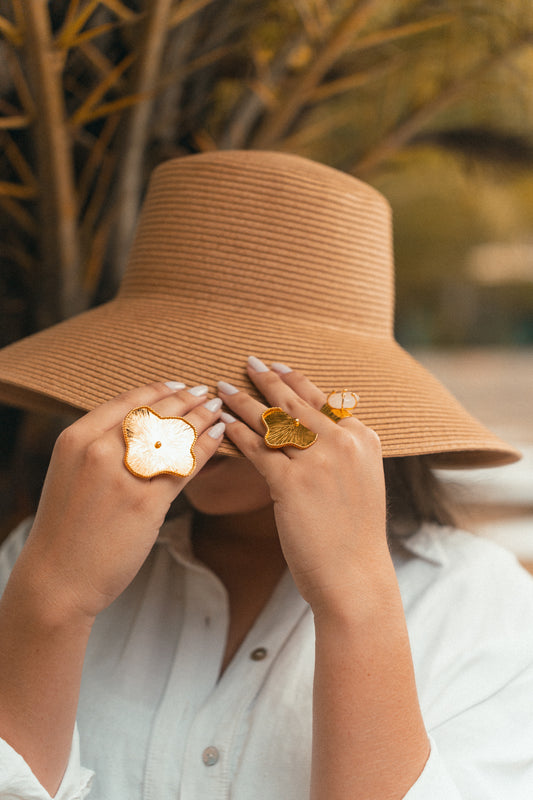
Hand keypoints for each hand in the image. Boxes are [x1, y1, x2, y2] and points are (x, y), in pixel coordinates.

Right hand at [17, 382, 223, 620]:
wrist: (59, 578)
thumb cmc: (68, 528)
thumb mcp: (72, 472)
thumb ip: (100, 446)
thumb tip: (140, 427)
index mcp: (77, 438)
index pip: (128, 402)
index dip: (160, 390)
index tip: (180, 385)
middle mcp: (99, 451)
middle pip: (155, 413)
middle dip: (187, 399)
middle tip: (208, 393)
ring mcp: (123, 477)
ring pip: (173, 435)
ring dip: (202, 417)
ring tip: (219, 410)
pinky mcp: (146, 503)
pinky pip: (184, 466)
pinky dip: (206, 447)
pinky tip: (218, 437)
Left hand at [218, 359, 389, 612]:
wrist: (355, 575)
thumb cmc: (354, 534)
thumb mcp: (359, 481)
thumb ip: (340, 453)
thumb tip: (310, 434)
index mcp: (362, 438)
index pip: (321, 399)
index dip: (294, 379)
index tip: (275, 366)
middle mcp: (342, 442)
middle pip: (294, 402)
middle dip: (266, 379)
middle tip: (247, 362)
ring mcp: (318, 461)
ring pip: (271, 421)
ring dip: (242, 401)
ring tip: (221, 388)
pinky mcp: (292, 482)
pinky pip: (256, 449)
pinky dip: (234, 433)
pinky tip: (219, 424)